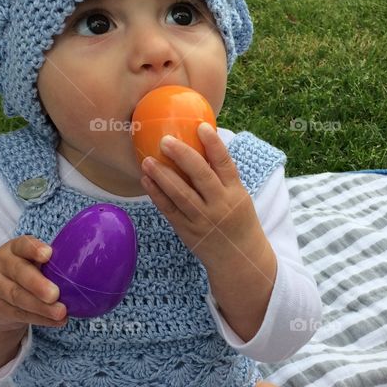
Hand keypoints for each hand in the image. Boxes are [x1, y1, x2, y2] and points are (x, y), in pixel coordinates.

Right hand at [0, 235, 67, 331]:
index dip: (34, 249)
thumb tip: (89, 272)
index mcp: (14, 249)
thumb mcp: (32, 264)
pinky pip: (19, 314)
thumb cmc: (26, 275)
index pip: (23, 245)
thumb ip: (52, 265)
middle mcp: (2, 264)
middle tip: (55, 294)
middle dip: (38, 284)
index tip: (49, 254)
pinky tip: (57, 321)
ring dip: (42, 307)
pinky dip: (41, 319)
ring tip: (61, 312)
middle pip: (19, 272)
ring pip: (18, 296)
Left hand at [139, 123, 268, 272]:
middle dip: (183, 157)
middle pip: (201, 176)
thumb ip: (222, 177)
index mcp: (236, 193)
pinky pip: (170, 210)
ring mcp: (203, 220)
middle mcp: (220, 205)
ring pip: (181, 195)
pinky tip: (146, 181)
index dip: (214, 145)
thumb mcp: (239, 198)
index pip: (225, 164)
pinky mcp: (188, 231)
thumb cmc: (238, 221)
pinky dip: (157, 195)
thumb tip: (200, 145)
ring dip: (162, 176)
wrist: (239, 259)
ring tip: (147, 160)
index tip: (202, 127)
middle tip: (166, 140)